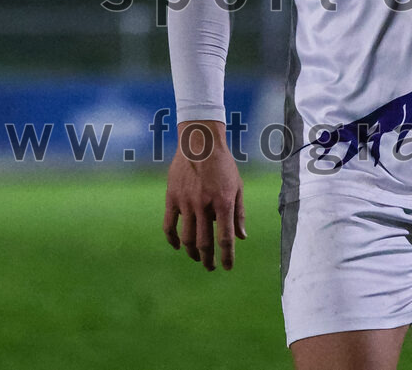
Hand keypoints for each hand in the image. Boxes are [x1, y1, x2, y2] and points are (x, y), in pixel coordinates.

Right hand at [163, 120, 245, 270]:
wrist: (200, 143)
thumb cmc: (223, 164)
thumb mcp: (237, 186)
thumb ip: (239, 213)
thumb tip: (242, 237)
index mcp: (223, 202)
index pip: (225, 238)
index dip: (227, 257)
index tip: (227, 268)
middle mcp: (204, 206)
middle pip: (204, 243)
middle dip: (208, 259)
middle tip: (210, 267)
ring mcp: (186, 203)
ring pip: (187, 238)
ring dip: (192, 253)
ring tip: (197, 258)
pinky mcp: (172, 199)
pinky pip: (169, 226)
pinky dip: (172, 240)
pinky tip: (177, 246)